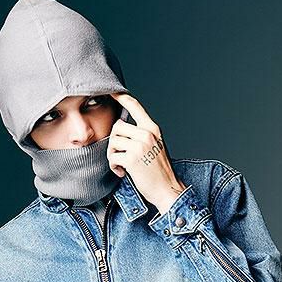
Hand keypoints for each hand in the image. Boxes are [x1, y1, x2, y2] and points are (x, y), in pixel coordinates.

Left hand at [108, 92, 187, 214]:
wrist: (168, 189)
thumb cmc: (160, 172)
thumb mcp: (155, 146)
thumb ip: (143, 135)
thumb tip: (121, 128)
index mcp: (153, 129)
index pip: (135, 106)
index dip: (122, 97)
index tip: (113, 92)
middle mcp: (147, 134)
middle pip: (117, 126)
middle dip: (114, 141)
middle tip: (119, 154)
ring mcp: (140, 146)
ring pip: (113, 141)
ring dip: (113, 155)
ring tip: (122, 165)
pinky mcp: (132, 159)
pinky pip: (112, 157)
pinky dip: (114, 167)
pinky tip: (122, 172)